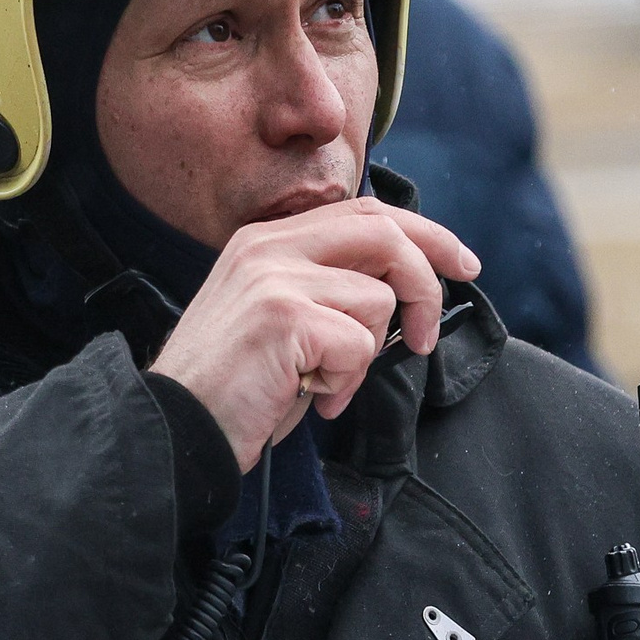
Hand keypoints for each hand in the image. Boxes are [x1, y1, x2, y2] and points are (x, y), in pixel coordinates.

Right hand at [149, 198, 479, 470]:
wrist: (177, 427)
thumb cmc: (237, 387)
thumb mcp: (285, 321)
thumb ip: (331, 290)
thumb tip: (405, 290)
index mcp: (267, 240)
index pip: (365, 211)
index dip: (424, 234)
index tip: (461, 263)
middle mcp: (268, 246)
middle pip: (384, 234)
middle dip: (424, 283)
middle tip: (425, 336)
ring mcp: (274, 277)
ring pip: (377, 300)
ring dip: (365, 357)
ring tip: (324, 383)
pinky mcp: (283, 317)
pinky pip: (359, 344)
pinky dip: (346, 382)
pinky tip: (310, 396)